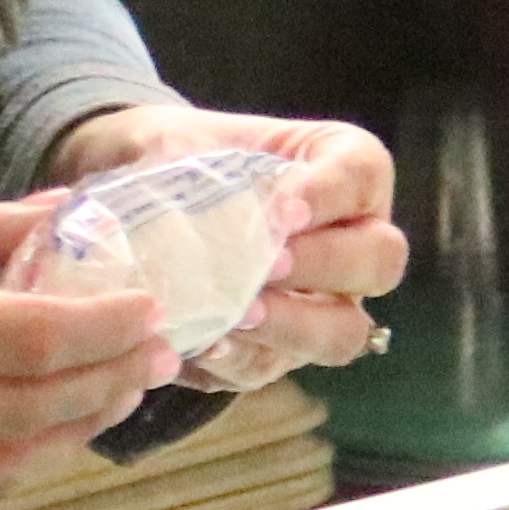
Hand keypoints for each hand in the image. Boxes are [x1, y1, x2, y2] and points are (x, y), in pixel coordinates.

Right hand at [0, 181, 169, 509]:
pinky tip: (32, 429)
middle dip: (108, 380)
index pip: (30, 336)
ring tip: (111, 395)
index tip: (146, 306)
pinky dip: (5, 463)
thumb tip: (55, 220)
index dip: (104, 326)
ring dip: (70, 435)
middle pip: (30, 408)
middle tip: (154, 352)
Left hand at [49, 102, 410, 385]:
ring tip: (239, 314)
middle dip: (328, 266)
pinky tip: (202, 347)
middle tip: (270, 264)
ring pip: (344, 332)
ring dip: (294, 326)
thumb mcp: (183, 141)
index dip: (333, 196)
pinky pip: (273, 368)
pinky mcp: (271, 352)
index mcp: (339, 171)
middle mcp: (347, 240)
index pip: (364, 175)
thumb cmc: (171, 154)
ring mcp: (316, 304)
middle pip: (379, 261)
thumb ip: (193, 166)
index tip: (283, 208)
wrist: (129, 192)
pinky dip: (239, 360)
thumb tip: (176, 208)